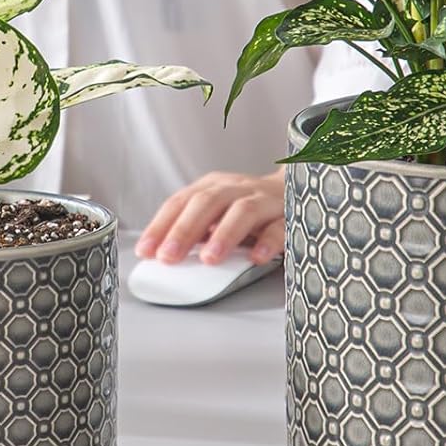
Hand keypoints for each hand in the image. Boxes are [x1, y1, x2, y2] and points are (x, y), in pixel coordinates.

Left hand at [136, 170, 284, 265]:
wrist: (299, 189)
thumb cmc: (250, 210)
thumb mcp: (219, 214)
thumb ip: (195, 232)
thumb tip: (163, 256)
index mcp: (214, 187)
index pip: (181, 202)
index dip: (161, 226)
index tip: (146, 251)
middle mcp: (237, 189)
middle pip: (207, 202)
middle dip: (185, 229)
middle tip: (169, 257)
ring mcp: (265, 200)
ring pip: (243, 211)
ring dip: (225, 234)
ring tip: (210, 258)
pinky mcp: (291, 215)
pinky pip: (280, 226)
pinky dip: (268, 242)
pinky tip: (256, 258)